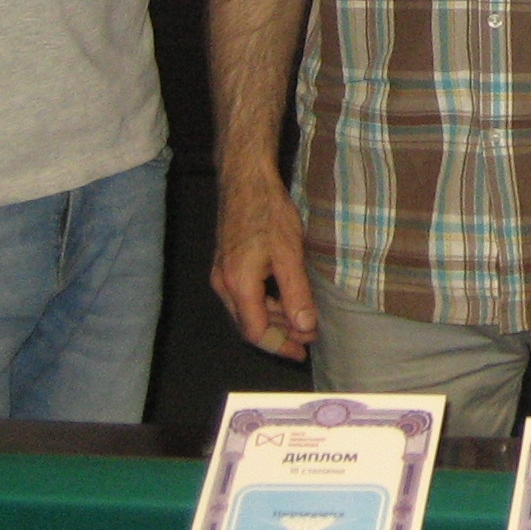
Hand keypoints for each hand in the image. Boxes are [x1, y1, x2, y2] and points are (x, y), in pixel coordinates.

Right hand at [211, 171, 317, 361]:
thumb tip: (304, 326)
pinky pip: (244, 296)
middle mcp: (223, 285)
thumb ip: (296, 293)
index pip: (256, 332)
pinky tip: (286, 299)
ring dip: (274, 319)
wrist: (245, 180)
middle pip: (249, 325)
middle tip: (308, 336)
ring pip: (247, 311)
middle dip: (280, 335)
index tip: (303, 349)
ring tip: (301, 320)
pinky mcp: (226, 264)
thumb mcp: (290, 254)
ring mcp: (221, 274)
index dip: (281, 345)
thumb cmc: (267, 212)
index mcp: (237, 285)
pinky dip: (266, 304)